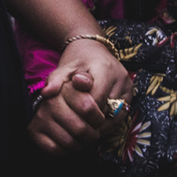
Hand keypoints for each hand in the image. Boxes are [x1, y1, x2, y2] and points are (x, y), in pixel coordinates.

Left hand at [28, 38, 132, 155]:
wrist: (93, 49)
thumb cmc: (77, 60)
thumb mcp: (64, 68)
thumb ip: (55, 80)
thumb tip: (46, 93)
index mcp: (105, 69)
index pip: (95, 100)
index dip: (82, 113)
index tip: (70, 119)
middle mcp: (121, 78)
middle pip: (107, 110)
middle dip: (91, 121)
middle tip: (76, 127)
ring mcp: (128, 87)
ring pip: (116, 116)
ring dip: (100, 125)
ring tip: (84, 127)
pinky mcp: (131, 95)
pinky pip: (121, 116)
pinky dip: (108, 122)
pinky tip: (94, 124)